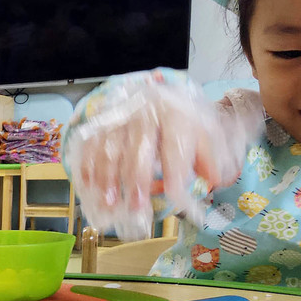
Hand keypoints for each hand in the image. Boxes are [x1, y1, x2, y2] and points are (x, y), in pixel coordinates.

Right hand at [65, 72, 260, 240]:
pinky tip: (88, 186)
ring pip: (110, 147)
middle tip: (136, 207)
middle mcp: (146, 112)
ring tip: (108, 202)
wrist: (166, 93)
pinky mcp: (103, 119)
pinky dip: (88, 166)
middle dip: (136, 181)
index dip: (175, 174)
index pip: (175, 147)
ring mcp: (121, 114)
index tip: (175, 198)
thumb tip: (212, 180)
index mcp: (176, 114)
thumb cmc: (186, 122)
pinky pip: (91, 142)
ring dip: (107, 178)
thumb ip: (212, 158)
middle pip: (139, 149)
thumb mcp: (209, 133)